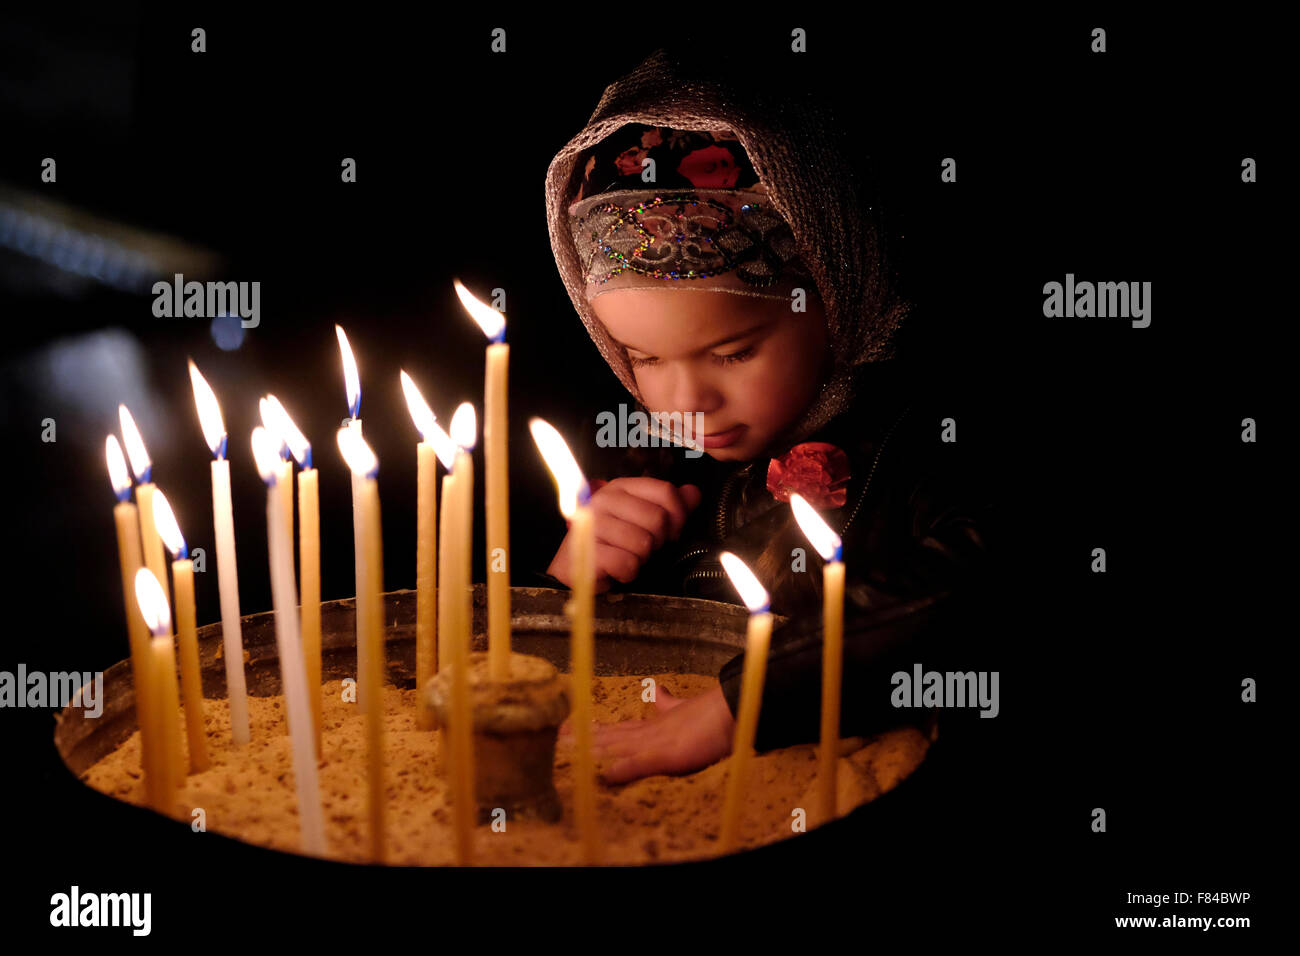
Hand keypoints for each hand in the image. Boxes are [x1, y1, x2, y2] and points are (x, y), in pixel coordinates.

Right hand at [546, 478, 702, 592]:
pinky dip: (627, 572)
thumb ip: (669, 505)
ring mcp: (592, 523)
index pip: (666, 491)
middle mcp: (604, 499)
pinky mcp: (587, 549)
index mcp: (622, 487)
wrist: (575, 566)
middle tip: (642, 548)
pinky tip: (617, 569)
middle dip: (657, 541)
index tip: (671, 533)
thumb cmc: (613, 542)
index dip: (678, 516)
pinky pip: (627, 563)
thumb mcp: (642, 519)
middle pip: (657, 519)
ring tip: (626, 557)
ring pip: (643, 544)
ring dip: (641, 559)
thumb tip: (693, 493)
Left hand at [556, 684, 734, 783]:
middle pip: (607, 737)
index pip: (615, 729)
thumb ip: (668, 703)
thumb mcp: (684, 708)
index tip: (570, 729)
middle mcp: (646, 733)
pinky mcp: (666, 755)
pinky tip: (606, 775)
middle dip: (581, 739)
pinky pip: (641, 764)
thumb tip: (656, 690)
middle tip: (555, 739)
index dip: (593, 731)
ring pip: (615, 747)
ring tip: (568, 752)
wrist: (730, 710)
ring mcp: (654, 743)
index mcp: (651, 726)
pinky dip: (623, 769)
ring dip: (591, 751)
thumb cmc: (710, 714)